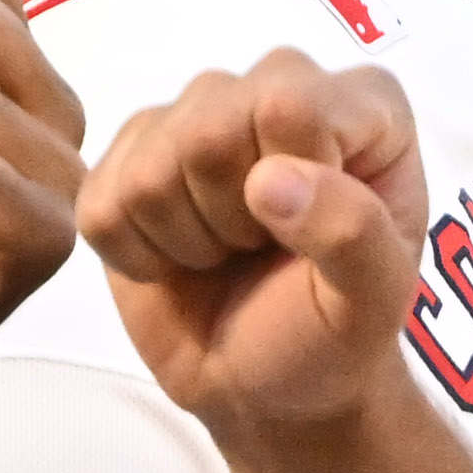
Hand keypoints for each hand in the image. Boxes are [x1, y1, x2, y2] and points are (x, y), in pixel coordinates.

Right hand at [80, 49, 432, 456]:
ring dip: (185, 239)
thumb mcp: (373, 300)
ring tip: (225, 254)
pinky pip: (99, 201)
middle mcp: (275, 84)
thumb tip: (268, 179)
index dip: (287, 184)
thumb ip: (351, 232)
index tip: (308, 234)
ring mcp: (194, 114)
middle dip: (228, 217)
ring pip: (148, 168)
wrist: (270, 387)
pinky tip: (179, 260)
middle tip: (260, 250)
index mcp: (358, 102)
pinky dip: (136, 255)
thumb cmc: (333, 333)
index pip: (289, 105)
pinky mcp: (127, 157)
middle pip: (206, 130)